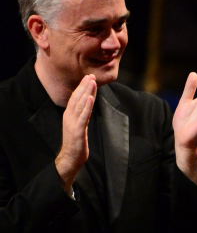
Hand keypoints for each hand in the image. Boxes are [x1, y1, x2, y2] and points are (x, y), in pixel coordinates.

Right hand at [55, 75, 96, 192]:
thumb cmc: (76, 142)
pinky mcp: (77, 130)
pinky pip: (83, 116)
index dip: (82, 87)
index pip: (76, 98)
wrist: (71, 157)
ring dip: (86, 92)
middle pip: (77, 98)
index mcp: (69, 115)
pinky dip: (87, 107)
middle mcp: (69, 116)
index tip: (88, 77)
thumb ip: (82, 115)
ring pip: (80, 104)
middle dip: (84, 86)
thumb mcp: (79, 126)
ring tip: (91, 82)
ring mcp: (72, 123)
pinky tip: (91, 98)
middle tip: (91, 75)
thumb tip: (88, 106)